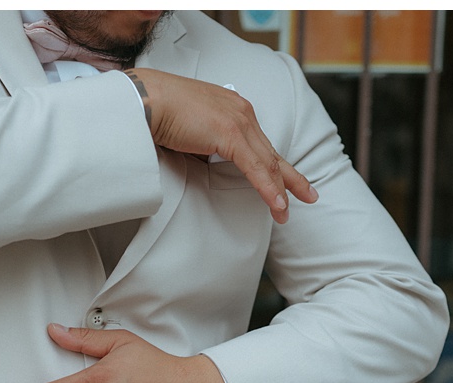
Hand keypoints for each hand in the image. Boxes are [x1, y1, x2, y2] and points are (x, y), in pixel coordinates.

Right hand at [126, 68, 317, 223]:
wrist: (145, 99)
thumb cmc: (157, 112)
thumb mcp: (190, 129)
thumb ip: (205, 144)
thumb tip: (207, 161)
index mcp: (233, 108)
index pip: (260, 143)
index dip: (275, 164)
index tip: (286, 179)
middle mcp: (241, 111)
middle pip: (270, 152)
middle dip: (290, 177)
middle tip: (308, 195)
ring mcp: (238, 121)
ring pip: (267, 162)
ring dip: (280, 189)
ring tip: (286, 212)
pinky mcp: (230, 134)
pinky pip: (255, 167)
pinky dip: (267, 188)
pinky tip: (277, 204)